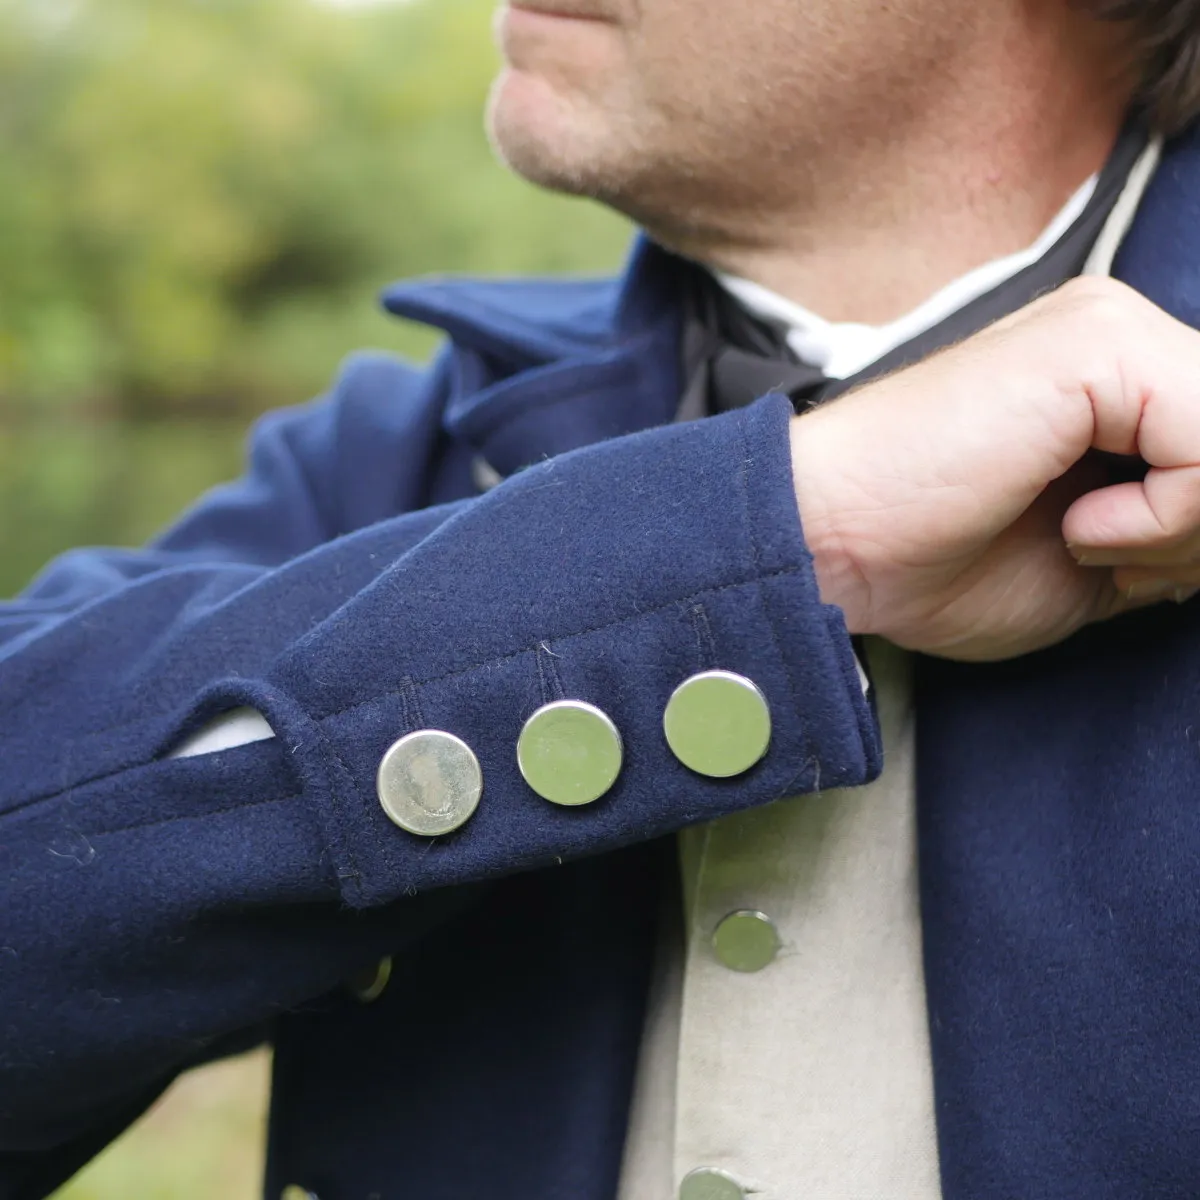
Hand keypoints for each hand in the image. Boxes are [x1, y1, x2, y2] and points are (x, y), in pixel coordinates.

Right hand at [788, 276, 1199, 661]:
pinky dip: (1164, 516)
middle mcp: (1119, 337)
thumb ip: (1178, 527)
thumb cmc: (936, 563)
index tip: (1124, 568)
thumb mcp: (1100, 558)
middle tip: (1110, 557)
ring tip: (1085, 540)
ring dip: (1183, 529)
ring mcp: (1108, 330)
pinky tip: (1075, 527)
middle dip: (1198, 531)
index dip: (1195, 528)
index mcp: (1115, 381)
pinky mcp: (1096, 344)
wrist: (834, 546)